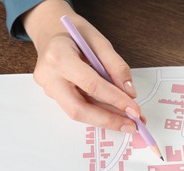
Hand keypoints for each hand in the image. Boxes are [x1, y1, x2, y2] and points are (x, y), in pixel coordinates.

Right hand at [22, 0, 139, 132]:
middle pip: (78, 109)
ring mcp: (48, 89)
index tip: (135, 109)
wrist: (50, 32)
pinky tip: (115, 114)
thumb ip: (116, 65)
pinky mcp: (54, 96)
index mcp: (59, 57)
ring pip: (78, 113)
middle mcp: (49, 77)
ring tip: (128, 122)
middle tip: (132, 125)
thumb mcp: (99, 40)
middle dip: (108, 120)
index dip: (115, 99)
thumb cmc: (74, 33)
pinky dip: (99, 113)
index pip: (91, 84)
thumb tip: (130, 93)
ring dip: (106, 120)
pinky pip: (78, 108)